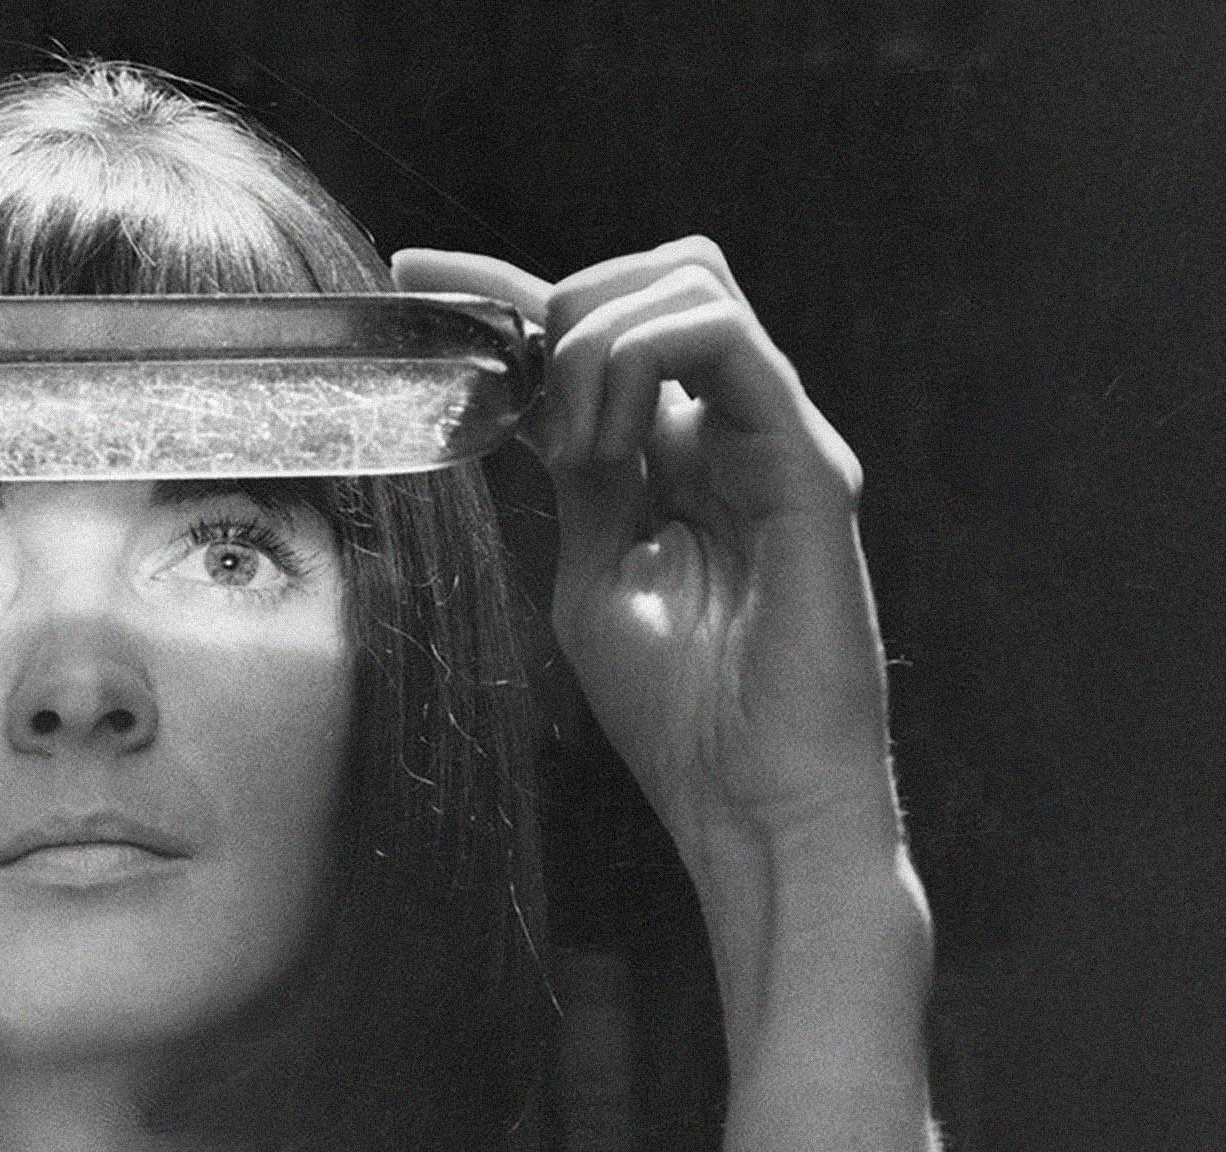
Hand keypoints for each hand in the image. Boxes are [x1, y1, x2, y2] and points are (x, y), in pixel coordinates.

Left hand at [398, 241, 914, 1036]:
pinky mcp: (809, 462)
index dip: (505, 290)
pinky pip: (728, 340)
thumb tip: (531, 406)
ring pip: (692, 284)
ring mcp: (778, 438)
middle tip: (521, 399)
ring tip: (576, 446)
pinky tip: (611, 446)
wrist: (752, 804)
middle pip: (661, 272)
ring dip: (597, 343)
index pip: (605, 327)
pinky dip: (642, 364)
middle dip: (564, 307)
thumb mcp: (593, 574)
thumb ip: (577, 483)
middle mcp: (738, 429)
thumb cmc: (683, 716)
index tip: (416, 276)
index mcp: (685, 455)